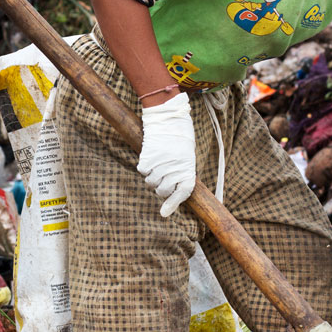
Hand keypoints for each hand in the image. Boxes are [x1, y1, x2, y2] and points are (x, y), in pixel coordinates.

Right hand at [137, 92, 195, 216]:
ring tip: (158, 163)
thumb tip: (170, 192)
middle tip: (162, 177)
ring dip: (152, 177)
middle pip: (162, 191)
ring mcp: (161, 165)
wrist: (169, 118)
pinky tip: (151, 156)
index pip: (182, 193)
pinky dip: (145, 166)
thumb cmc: (179, 138)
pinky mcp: (147, 159)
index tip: (164, 214)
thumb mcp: (186, 156)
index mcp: (188, 169)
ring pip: (151, 182)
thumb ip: (180, 174)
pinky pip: (142, 170)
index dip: (173, 204)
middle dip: (161, 188)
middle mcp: (175, 170)